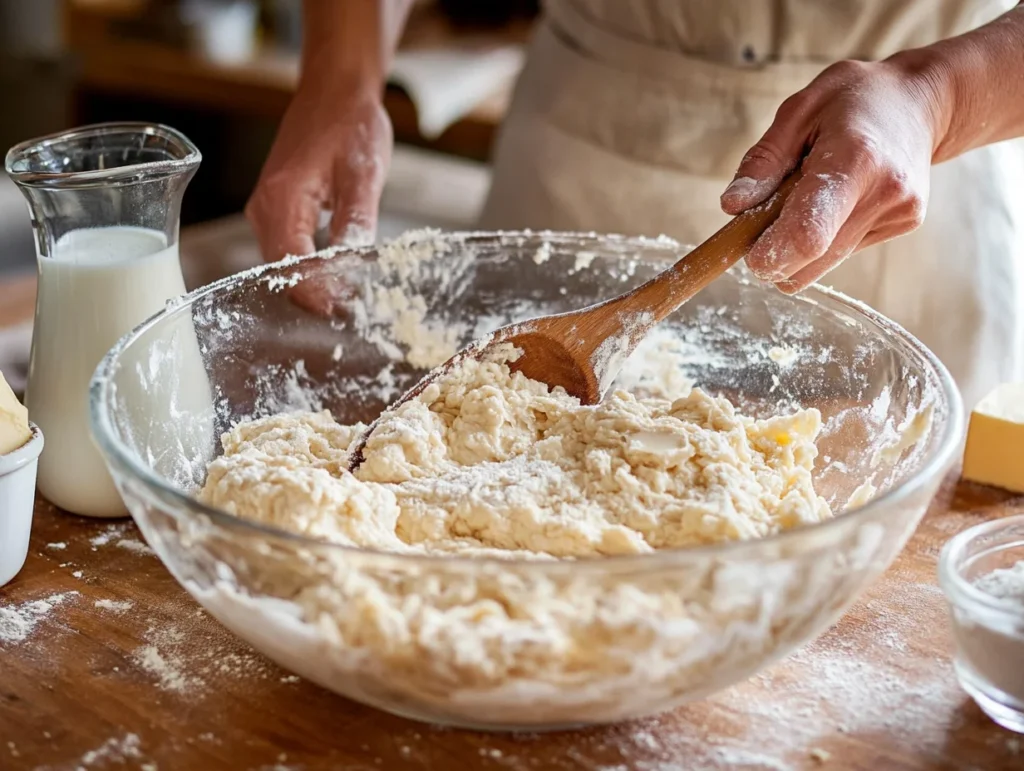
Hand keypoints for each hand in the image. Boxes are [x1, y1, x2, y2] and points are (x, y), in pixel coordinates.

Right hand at [246, 80, 391, 313]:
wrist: (335, 91)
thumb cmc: (349, 123)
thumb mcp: (363, 175)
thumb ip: (355, 224)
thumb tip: (352, 269)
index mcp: (281, 200)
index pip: (290, 265)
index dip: (316, 293)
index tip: (344, 310)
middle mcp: (264, 208)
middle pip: (281, 271)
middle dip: (315, 294)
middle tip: (352, 310)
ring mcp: (266, 209)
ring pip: (282, 264)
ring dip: (312, 283)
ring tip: (348, 297)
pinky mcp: (276, 209)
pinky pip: (286, 249)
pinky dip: (309, 266)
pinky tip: (336, 274)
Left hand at [720, 57, 946, 292]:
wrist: (921, 101)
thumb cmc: (852, 100)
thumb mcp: (799, 111)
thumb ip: (763, 161)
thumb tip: (732, 206)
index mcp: (855, 158)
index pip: (808, 233)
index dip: (771, 255)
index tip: (748, 252)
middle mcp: (885, 192)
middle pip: (813, 258)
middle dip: (776, 253)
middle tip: (767, 218)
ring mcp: (899, 213)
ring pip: (824, 263)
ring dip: (798, 247)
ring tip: (805, 199)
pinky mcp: (903, 225)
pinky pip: (842, 251)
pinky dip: (824, 237)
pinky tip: (835, 200)